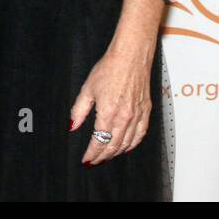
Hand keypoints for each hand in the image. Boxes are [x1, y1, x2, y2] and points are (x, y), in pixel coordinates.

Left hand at [69, 45, 152, 165]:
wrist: (130, 58)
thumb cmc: (109, 69)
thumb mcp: (87, 89)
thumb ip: (79, 111)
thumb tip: (72, 126)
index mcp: (108, 113)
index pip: (99, 141)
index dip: (92, 153)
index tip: (86, 159)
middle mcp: (125, 117)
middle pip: (113, 145)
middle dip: (103, 156)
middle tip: (94, 161)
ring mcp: (137, 116)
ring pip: (127, 143)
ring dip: (116, 153)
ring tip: (106, 156)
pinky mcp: (146, 112)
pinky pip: (140, 135)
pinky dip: (132, 144)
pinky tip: (126, 147)